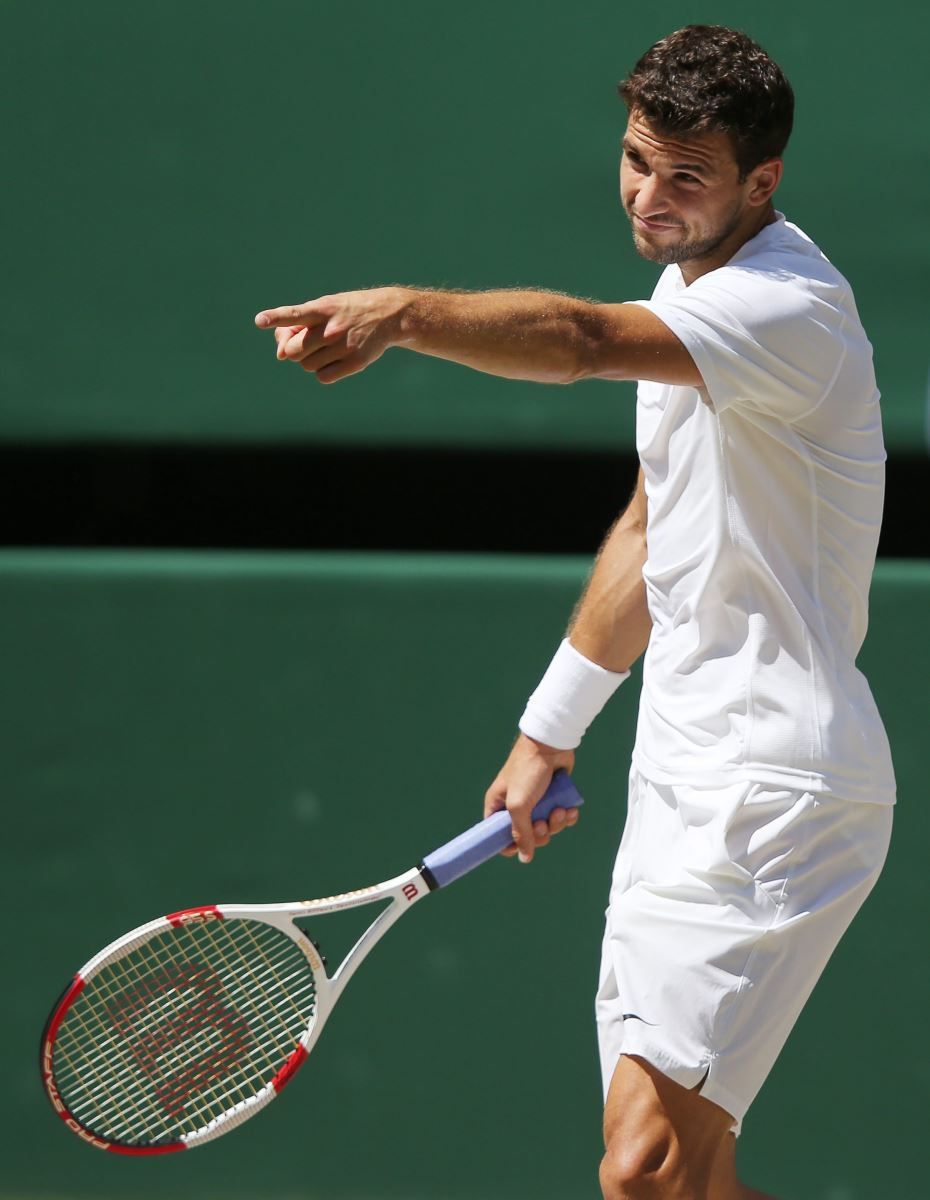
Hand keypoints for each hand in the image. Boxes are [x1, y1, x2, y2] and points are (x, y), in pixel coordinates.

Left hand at [255, 287, 409, 383]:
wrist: (387, 315)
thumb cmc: (345, 311)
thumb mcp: (323, 308)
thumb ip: (296, 325)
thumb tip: (281, 355)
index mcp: (322, 309)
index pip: (295, 314)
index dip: (276, 317)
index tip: (259, 320)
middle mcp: (332, 328)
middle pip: (294, 351)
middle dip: (295, 349)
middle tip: (310, 341)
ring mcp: (345, 346)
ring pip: (306, 365)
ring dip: (310, 359)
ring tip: (328, 347)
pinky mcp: (355, 363)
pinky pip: (322, 377)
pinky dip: (322, 371)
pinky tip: (335, 359)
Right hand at [484, 734, 576, 863]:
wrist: (551, 744)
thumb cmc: (528, 771)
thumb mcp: (519, 805)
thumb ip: (521, 833)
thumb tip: (524, 858)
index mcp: (498, 806)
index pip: (498, 837)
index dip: (511, 845)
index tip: (524, 846)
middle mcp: (516, 806)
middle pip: (528, 836)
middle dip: (540, 833)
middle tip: (544, 822)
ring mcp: (536, 802)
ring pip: (547, 828)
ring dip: (556, 824)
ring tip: (560, 810)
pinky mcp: (553, 797)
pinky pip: (560, 818)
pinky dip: (566, 817)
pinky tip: (570, 809)